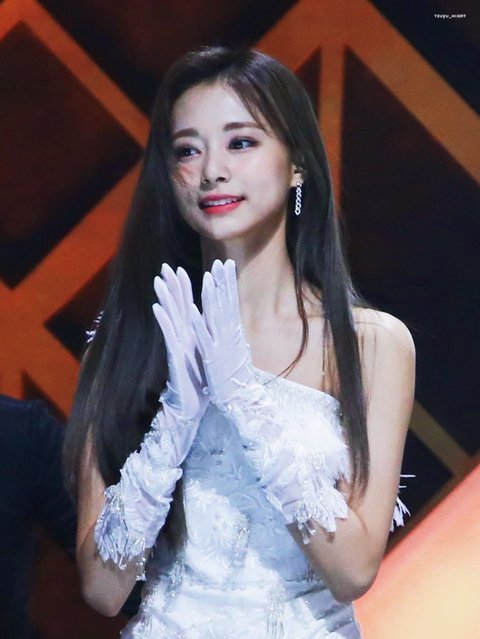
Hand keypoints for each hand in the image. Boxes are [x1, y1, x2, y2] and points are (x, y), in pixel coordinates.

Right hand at [153, 264, 206, 422]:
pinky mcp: (175, 357)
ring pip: (170, 318)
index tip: (180, 269)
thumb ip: (198, 339)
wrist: (193, 406)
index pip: (186, 306)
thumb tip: (201, 325)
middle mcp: (182, 337)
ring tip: (158, 281)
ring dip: (164, 299)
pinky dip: (164, 321)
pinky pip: (169, 336)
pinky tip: (158, 308)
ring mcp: (177, 345)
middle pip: (176, 307)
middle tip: (165, 267)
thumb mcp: (201, 354)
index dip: (183, 288)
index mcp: (190, 335)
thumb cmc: (198, 382)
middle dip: (171, 286)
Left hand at [191, 259, 253, 405]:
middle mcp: (229, 335)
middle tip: (220, 263)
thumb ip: (232, 333)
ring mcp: (221, 344)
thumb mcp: (236, 350)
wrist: (239, 399)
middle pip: (226, 304)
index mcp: (233, 332)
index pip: (231, 302)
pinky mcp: (211, 356)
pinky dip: (198, 322)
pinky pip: (203, 336)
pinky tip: (191, 309)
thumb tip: (232, 320)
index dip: (228, 283)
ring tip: (207, 278)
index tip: (226, 265)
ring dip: (211, 297)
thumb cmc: (235, 376)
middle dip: (222, 283)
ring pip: (215, 316)